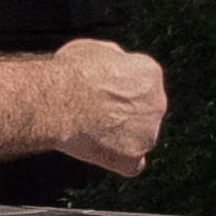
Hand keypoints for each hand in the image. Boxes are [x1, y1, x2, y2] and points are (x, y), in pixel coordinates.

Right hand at [50, 38, 167, 176]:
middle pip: (144, 112)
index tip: (103, 93)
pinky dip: (121, 162)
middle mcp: (157, 103)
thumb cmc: (71, 74)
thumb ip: (113, 61)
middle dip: (124, 114)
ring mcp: (148, 133)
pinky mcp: (133, 157)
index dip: (121, 90)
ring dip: (121, 137)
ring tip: (91, 131)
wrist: (59, 101)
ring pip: (140, 138)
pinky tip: (105, 155)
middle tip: (96, 113)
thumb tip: (115, 66)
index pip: (143, 85)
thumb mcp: (95, 49)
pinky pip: (133, 165)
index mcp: (149, 73)